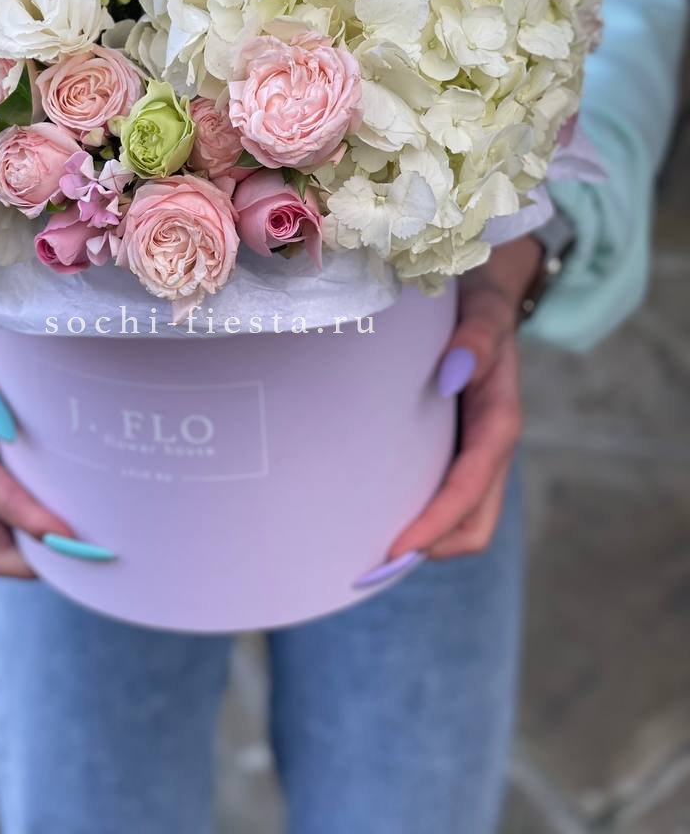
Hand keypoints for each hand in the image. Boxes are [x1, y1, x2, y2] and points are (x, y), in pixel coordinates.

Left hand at [387, 235, 541, 561]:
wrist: (486, 298)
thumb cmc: (478, 308)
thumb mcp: (483, 315)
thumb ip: (475, 341)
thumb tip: (451, 373)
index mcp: (500, 423)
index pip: (469, 489)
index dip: (435, 523)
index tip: (395, 548)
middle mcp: (490, 449)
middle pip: (472, 525)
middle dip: (428, 550)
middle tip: (368, 567)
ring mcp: (474, 455)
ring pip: (461, 523)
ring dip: (423, 545)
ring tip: (366, 556)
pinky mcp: (455, 452)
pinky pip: (443, 500)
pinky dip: (419, 520)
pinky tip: (374, 517)